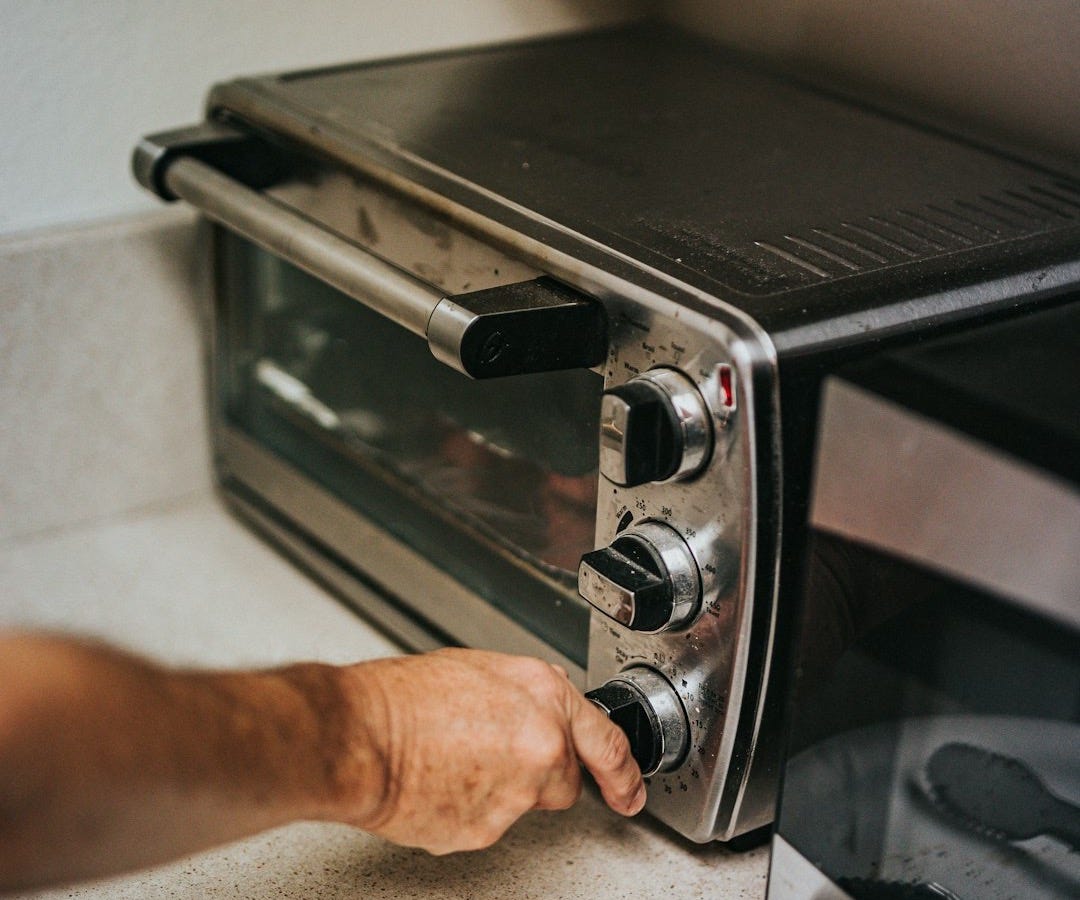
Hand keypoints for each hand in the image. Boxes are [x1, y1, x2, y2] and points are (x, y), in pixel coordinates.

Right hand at [330, 648, 645, 853]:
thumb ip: (527, 694)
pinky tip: (440, 782)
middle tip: (493, 755)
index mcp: (544, 696)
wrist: (359, 736)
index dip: (624, 773)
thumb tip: (542, 709)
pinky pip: (486, 823)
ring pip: (522, 804)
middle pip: (564, 782)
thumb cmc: (403, 697)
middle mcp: (541, 745)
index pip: (607, 743)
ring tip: (451, 761)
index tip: (631, 789)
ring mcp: (516, 793)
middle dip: (539, 775)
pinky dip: (467, 809)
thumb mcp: (481, 669)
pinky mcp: (486, 830)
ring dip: (497, 789)